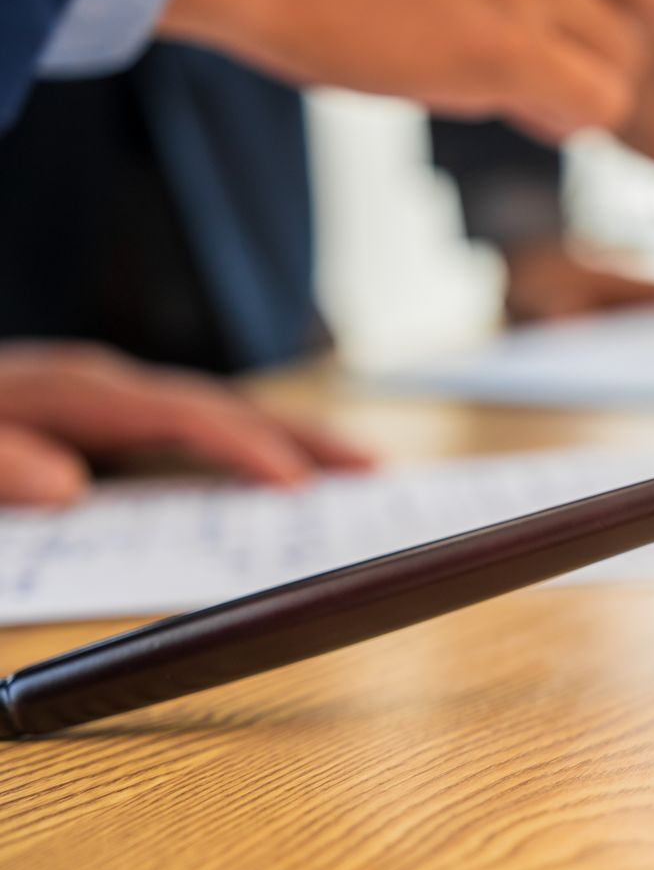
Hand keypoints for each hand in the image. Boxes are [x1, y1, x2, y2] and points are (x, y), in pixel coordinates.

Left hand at [0, 344, 372, 506]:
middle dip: (299, 435)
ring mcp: (98, 395)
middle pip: (216, 404)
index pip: (174, 414)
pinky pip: (187, 427)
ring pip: (211, 411)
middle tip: (372, 468)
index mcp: (65, 389)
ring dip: (286, 437)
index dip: (239, 446)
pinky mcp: (93, 417)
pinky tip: (268, 467)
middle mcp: (93, 383)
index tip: (293, 484)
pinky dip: (242, 442)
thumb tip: (68, 486)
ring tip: (354, 465)